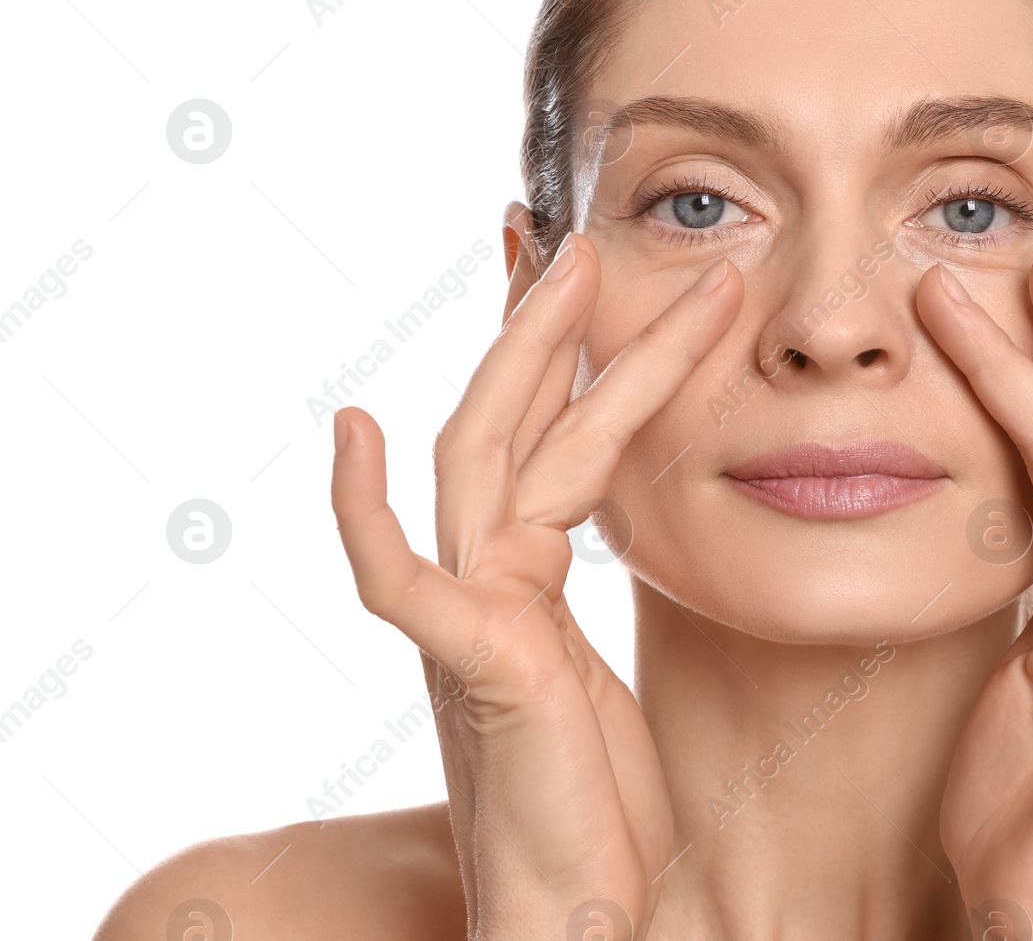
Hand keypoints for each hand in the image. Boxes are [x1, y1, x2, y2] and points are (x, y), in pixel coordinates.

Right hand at [329, 234, 741, 939]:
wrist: (576, 916)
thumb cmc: (593, 807)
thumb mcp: (607, 669)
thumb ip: (588, 594)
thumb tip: (596, 535)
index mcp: (523, 582)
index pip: (550, 442)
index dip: (568, 358)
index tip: (592, 283)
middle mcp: (487, 585)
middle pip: (512, 425)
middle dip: (552, 327)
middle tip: (588, 235)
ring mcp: (469, 619)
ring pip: (488, 461)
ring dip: (525, 356)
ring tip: (556, 260)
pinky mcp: (467, 665)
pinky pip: (398, 578)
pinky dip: (364, 510)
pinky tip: (349, 432)